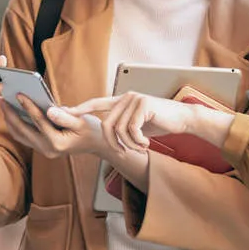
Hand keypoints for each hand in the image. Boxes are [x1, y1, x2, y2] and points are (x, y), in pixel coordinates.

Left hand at [1, 95, 112, 160]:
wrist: (97, 145)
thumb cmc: (91, 130)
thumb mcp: (81, 121)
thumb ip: (65, 117)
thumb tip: (49, 109)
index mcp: (57, 142)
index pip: (38, 121)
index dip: (28, 106)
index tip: (18, 93)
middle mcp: (47, 149)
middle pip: (23, 130)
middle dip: (10, 114)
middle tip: (1, 99)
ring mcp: (43, 150)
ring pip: (20, 135)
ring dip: (10, 120)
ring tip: (3, 105)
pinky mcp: (42, 148)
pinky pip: (24, 137)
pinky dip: (16, 125)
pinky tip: (11, 113)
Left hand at [65, 92, 195, 154]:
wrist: (182, 119)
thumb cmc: (160, 123)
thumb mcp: (137, 124)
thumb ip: (122, 124)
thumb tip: (107, 134)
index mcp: (121, 100)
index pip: (96, 103)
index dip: (80, 109)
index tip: (65, 113)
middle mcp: (126, 97)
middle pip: (106, 123)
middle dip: (112, 143)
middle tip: (123, 152)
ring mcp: (135, 99)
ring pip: (119, 129)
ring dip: (128, 144)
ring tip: (139, 148)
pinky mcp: (144, 105)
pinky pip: (132, 129)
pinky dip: (138, 141)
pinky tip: (147, 143)